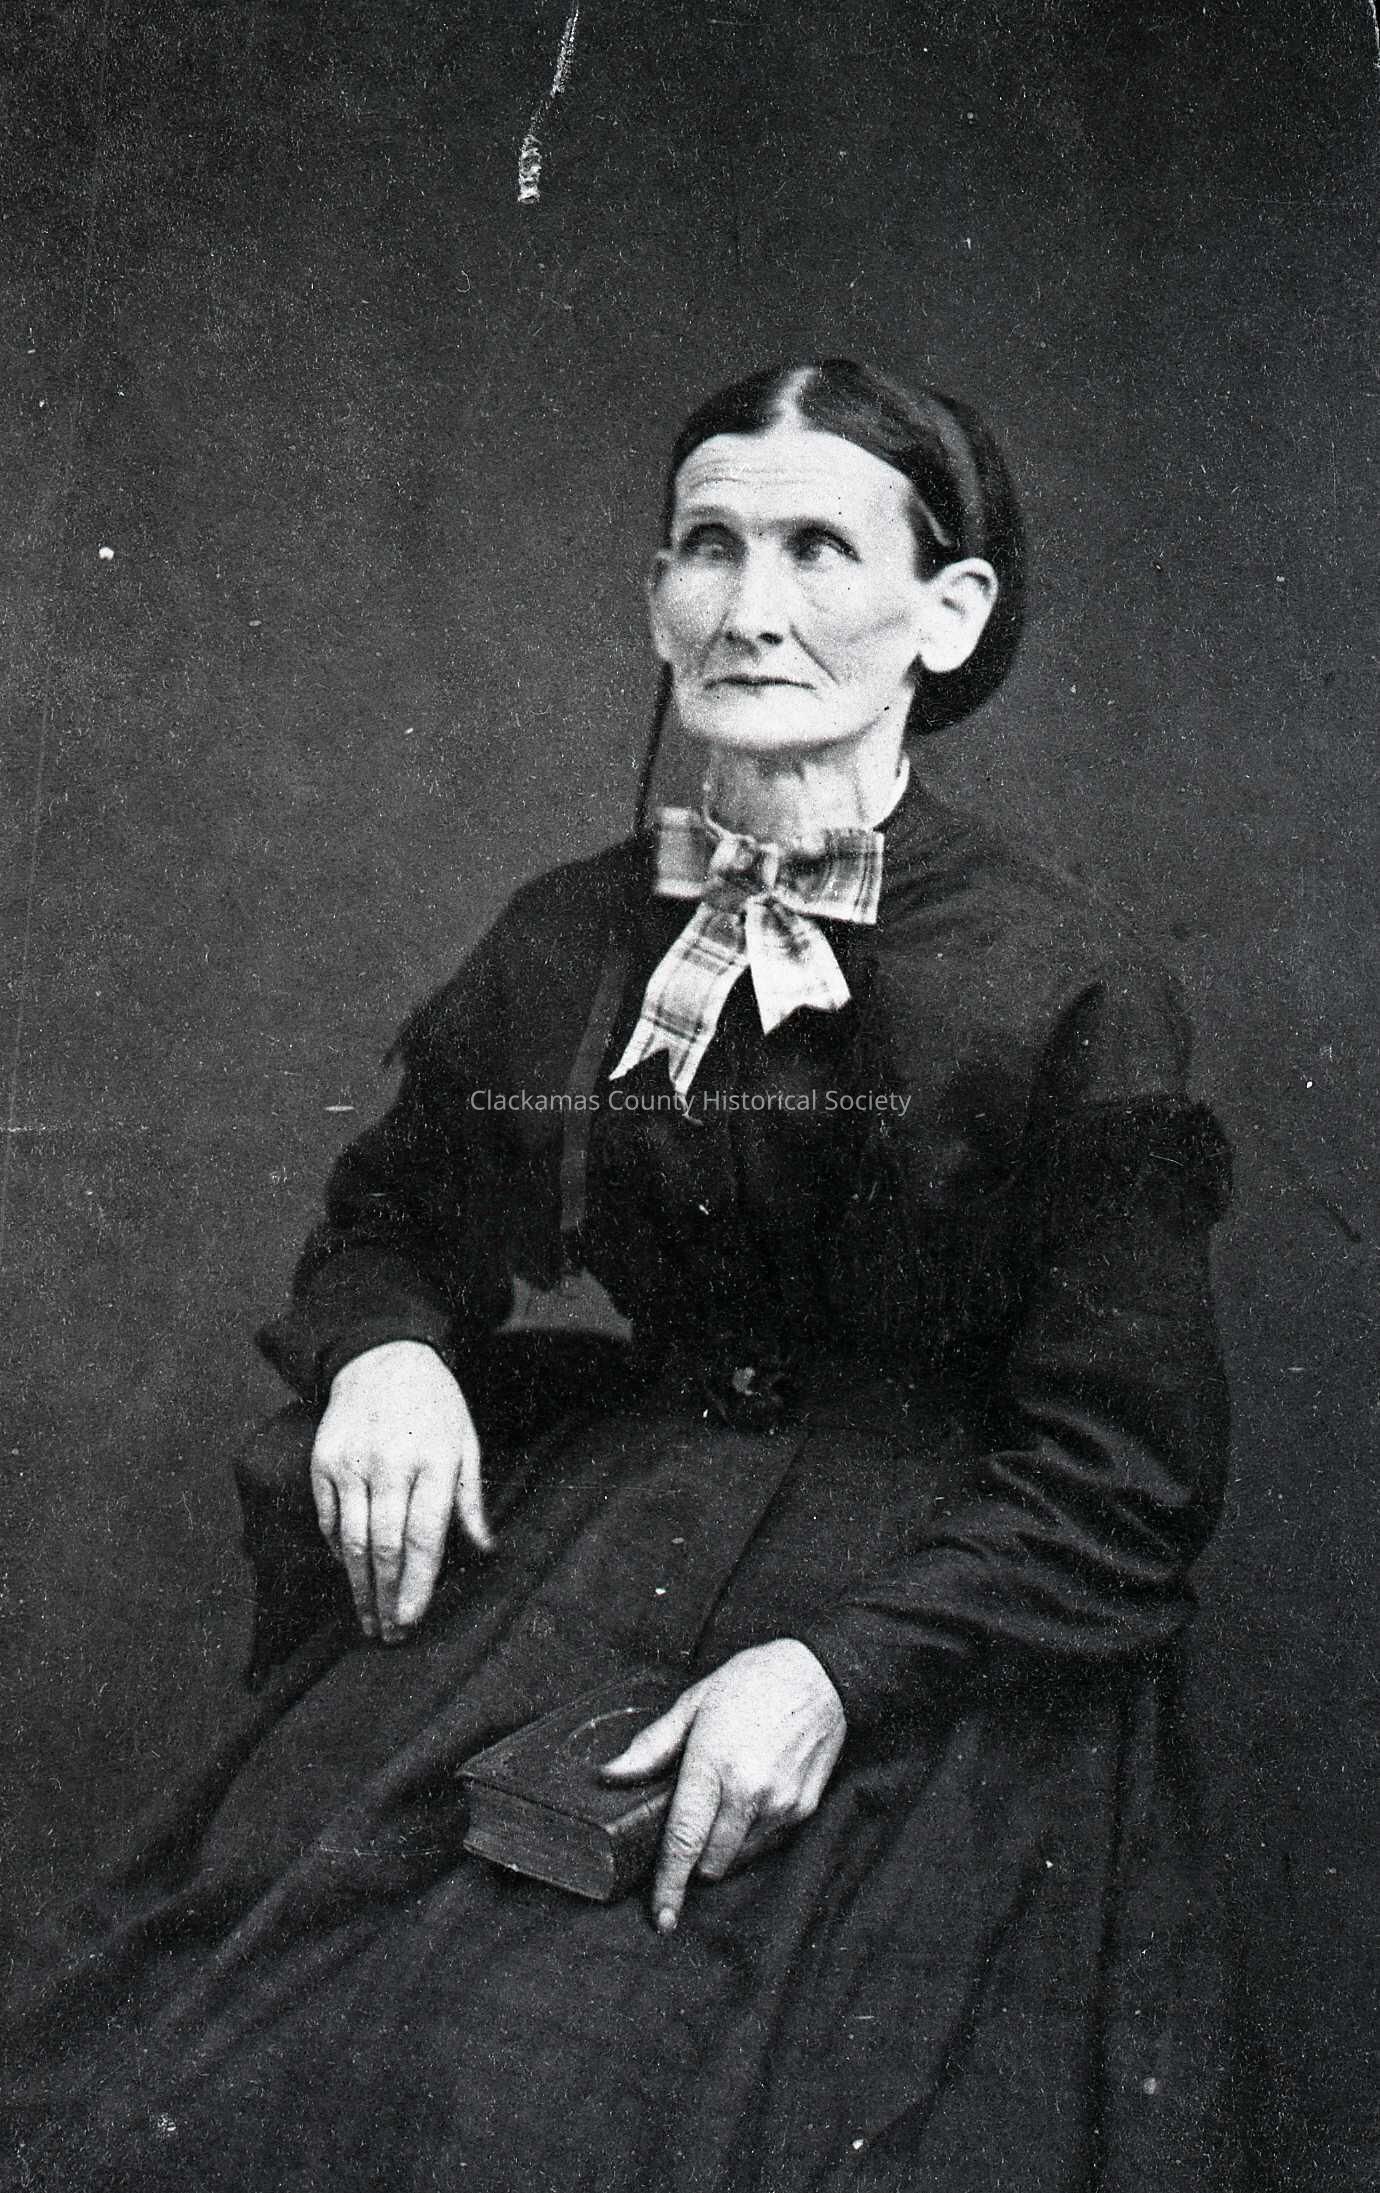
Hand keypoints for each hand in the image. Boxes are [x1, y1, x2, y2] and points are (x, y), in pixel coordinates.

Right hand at [309, 1340, 489, 1643]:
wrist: (382, 1356)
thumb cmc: (434, 1406)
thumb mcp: (466, 1442)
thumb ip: (471, 1499)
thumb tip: (486, 1551)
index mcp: (435, 1463)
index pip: (424, 1538)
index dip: (417, 1586)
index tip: (412, 1622)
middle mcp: (391, 1466)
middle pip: (386, 1548)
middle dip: (387, 1599)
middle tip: (390, 1635)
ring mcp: (352, 1464)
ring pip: (351, 1540)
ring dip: (359, 1586)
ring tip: (367, 1619)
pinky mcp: (324, 1461)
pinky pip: (328, 1518)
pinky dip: (336, 1551)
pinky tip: (348, 1573)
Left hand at [601, 1640, 845, 1932]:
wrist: (820, 1675)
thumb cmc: (753, 1682)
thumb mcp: (695, 1703)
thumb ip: (652, 1745)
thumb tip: (611, 1774)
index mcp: (713, 1764)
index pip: (683, 1841)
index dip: (669, 1885)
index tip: (660, 1917)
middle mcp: (749, 1792)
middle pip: (710, 1862)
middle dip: (694, 1855)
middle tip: (693, 1820)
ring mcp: (780, 1804)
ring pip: (739, 1858)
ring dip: (724, 1847)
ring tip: (727, 1799)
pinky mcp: (804, 1809)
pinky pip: (767, 1843)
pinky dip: (752, 1834)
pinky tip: (752, 1796)